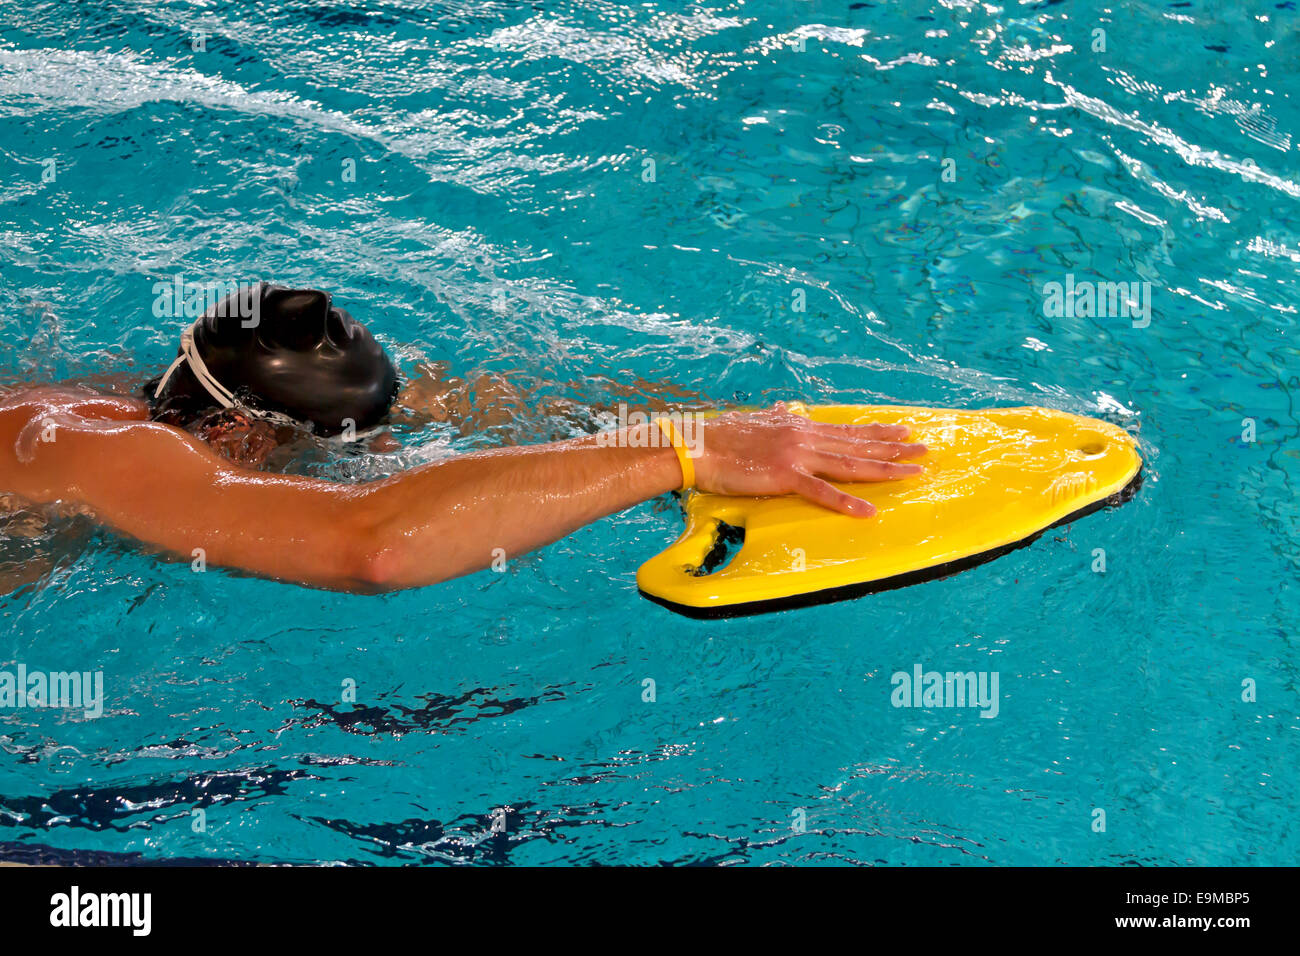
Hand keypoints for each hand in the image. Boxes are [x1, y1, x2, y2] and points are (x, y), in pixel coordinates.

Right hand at [691, 403, 925, 515]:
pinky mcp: (785, 477)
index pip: (847, 431)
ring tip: (914, 472)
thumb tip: (784, 409)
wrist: (698, 445)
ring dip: (885, 469)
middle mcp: (806, 438)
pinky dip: (847, 502)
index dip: (877, 431)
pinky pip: (822, 492)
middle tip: (924, 449)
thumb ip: (774, 417)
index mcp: (800, 428)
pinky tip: (869, 511)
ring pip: (851, 465)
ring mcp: (798, 456)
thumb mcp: (754, 421)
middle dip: (894, 448)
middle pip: (858, 445)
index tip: (902, 429)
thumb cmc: (721, 436)